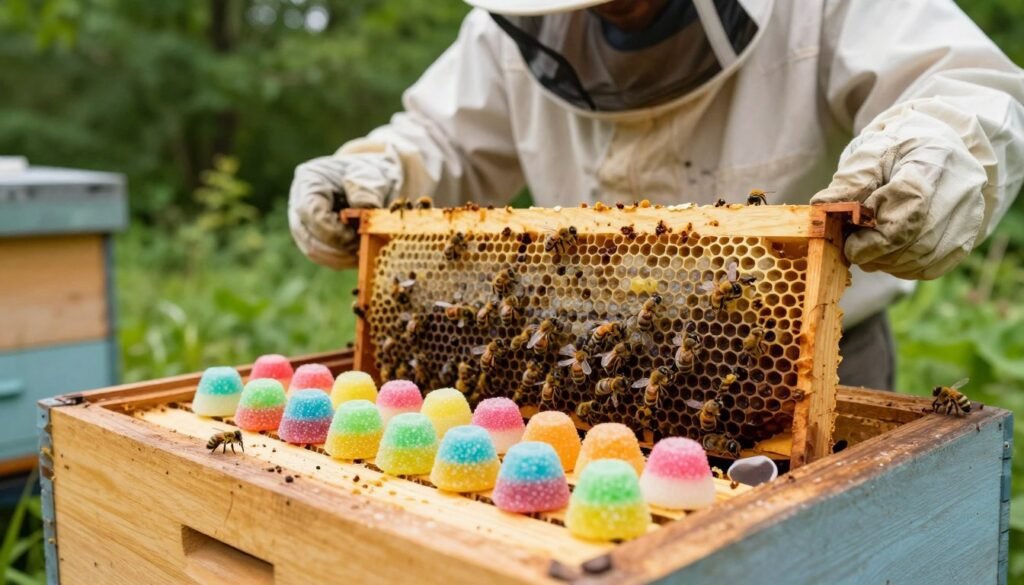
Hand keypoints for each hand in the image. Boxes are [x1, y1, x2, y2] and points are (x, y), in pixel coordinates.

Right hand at [288, 150, 402, 268]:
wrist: (372, 181)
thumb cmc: (371, 175)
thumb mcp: (373, 175)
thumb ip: (368, 189)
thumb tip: (364, 207)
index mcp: (309, 180)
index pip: (311, 211)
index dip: (332, 230)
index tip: (355, 237)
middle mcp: (299, 202)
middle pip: (306, 235)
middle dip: (335, 249)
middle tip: (361, 250)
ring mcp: (303, 221)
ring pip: (312, 250)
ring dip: (338, 258)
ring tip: (362, 254)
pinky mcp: (313, 237)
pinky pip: (321, 256)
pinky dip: (341, 260)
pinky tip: (359, 257)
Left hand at [812, 107, 988, 279]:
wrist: (934, 149)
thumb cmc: (898, 149)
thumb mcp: (870, 151)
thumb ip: (850, 180)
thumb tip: (823, 208)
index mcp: (936, 157)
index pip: (911, 204)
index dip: (876, 235)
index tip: (849, 244)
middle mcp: (962, 187)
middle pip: (918, 238)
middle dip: (876, 251)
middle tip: (852, 247)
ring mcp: (970, 214)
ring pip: (924, 257)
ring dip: (886, 262)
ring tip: (866, 248)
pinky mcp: (967, 236)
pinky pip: (932, 267)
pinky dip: (902, 268)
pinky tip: (886, 255)